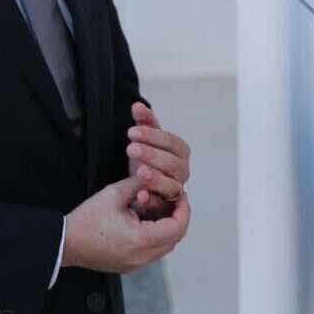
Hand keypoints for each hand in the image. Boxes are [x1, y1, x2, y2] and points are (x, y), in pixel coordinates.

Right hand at [63, 175, 189, 273]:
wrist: (64, 243)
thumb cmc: (86, 219)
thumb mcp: (114, 193)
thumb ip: (140, 183)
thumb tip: (157, 176)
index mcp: (140, 240)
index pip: (177, 227)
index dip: (183, 209)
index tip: (180, 194)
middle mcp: (141, 257)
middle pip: (174, 238)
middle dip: (178, 217)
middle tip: (174, 199)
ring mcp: (135, 264)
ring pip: (165, 246)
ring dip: (167, 227)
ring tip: (160, 207)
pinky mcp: (128, 265)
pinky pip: (152, 251)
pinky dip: (156, 236)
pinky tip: (147, 220)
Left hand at [126, 102, 191, 219]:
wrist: (142, 183)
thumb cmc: (147, 158)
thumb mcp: (146, 139)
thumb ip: (144, 123)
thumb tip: (137, 105)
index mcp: (181, 152)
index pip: (172, 142)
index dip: (153, 136)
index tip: (132, 132)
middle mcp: (183, 171)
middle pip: (173, 163)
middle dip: (153, 155)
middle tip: (131, 148)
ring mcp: (176, 190)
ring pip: (171, 185)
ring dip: (156, 178)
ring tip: (139, 171)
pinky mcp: (166, 207)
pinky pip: (161, 206)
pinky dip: (152, 201)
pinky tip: (139, 195)